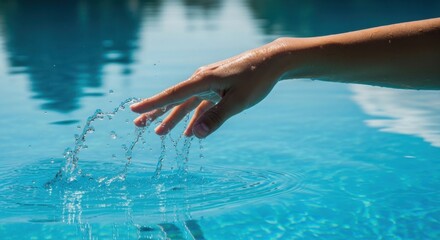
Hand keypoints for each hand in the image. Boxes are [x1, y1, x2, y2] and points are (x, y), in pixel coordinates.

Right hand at [130, 40, 286, 137]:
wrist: (272, 61)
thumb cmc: (256, 79)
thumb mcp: (238, 101)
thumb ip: (216, 118)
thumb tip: (194, 136)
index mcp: (203, 80)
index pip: (172, 95)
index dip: (152, 104)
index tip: (132, 110)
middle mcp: (201, 80)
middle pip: (174, 99)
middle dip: (155, 112)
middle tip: (137, 124)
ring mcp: (209, 84)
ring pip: (185, 104)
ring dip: (172, 118)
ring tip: (157, 133)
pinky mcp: (217, 88)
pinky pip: (200, 106)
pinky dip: (193, 119)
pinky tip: (188, 132)